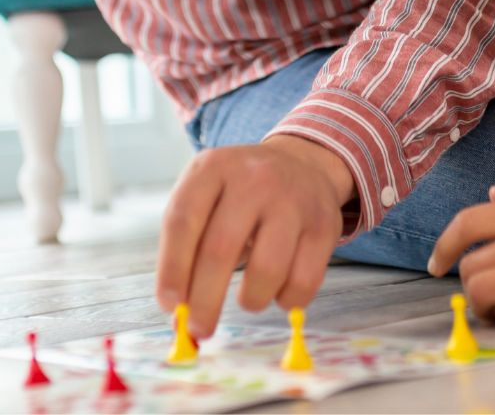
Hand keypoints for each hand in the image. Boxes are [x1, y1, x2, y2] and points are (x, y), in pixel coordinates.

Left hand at [156, 135, 353, 337]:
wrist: (300, 164)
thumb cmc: (239, 193)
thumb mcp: (206, 195)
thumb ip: (186, 246)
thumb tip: (177, 311)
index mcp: (212, 168)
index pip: (182, 221)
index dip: (172, 268)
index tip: (170, 305)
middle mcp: (253, 178)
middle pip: (220, 250)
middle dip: (205, 300)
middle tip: (199, 330)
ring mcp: (292, 200)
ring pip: (267, 270)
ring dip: (250, 301)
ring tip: (247, 300)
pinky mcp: (325, 225)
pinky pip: (304, 281)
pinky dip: (286, 300)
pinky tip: (277, 293)